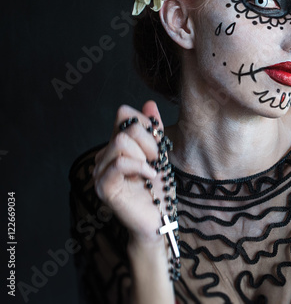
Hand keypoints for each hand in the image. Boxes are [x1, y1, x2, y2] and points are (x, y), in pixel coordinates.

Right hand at [93, 100, 167, 244]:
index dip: (146, 126)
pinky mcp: (103, 187)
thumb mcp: (160, 152)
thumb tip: (149, 102)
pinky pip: (119, 163)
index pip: (124, 115)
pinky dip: (139, 167)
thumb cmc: (158, 188)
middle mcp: (104, 155)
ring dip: (144, 157)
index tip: (157, 146)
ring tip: (150, 171)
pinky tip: (148, 176)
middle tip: (155, 163)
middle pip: (126, 130)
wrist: (159, 217)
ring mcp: (100, 171)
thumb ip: (154, 129)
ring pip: (121, 143)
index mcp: (116, 145)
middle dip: (149, 145)